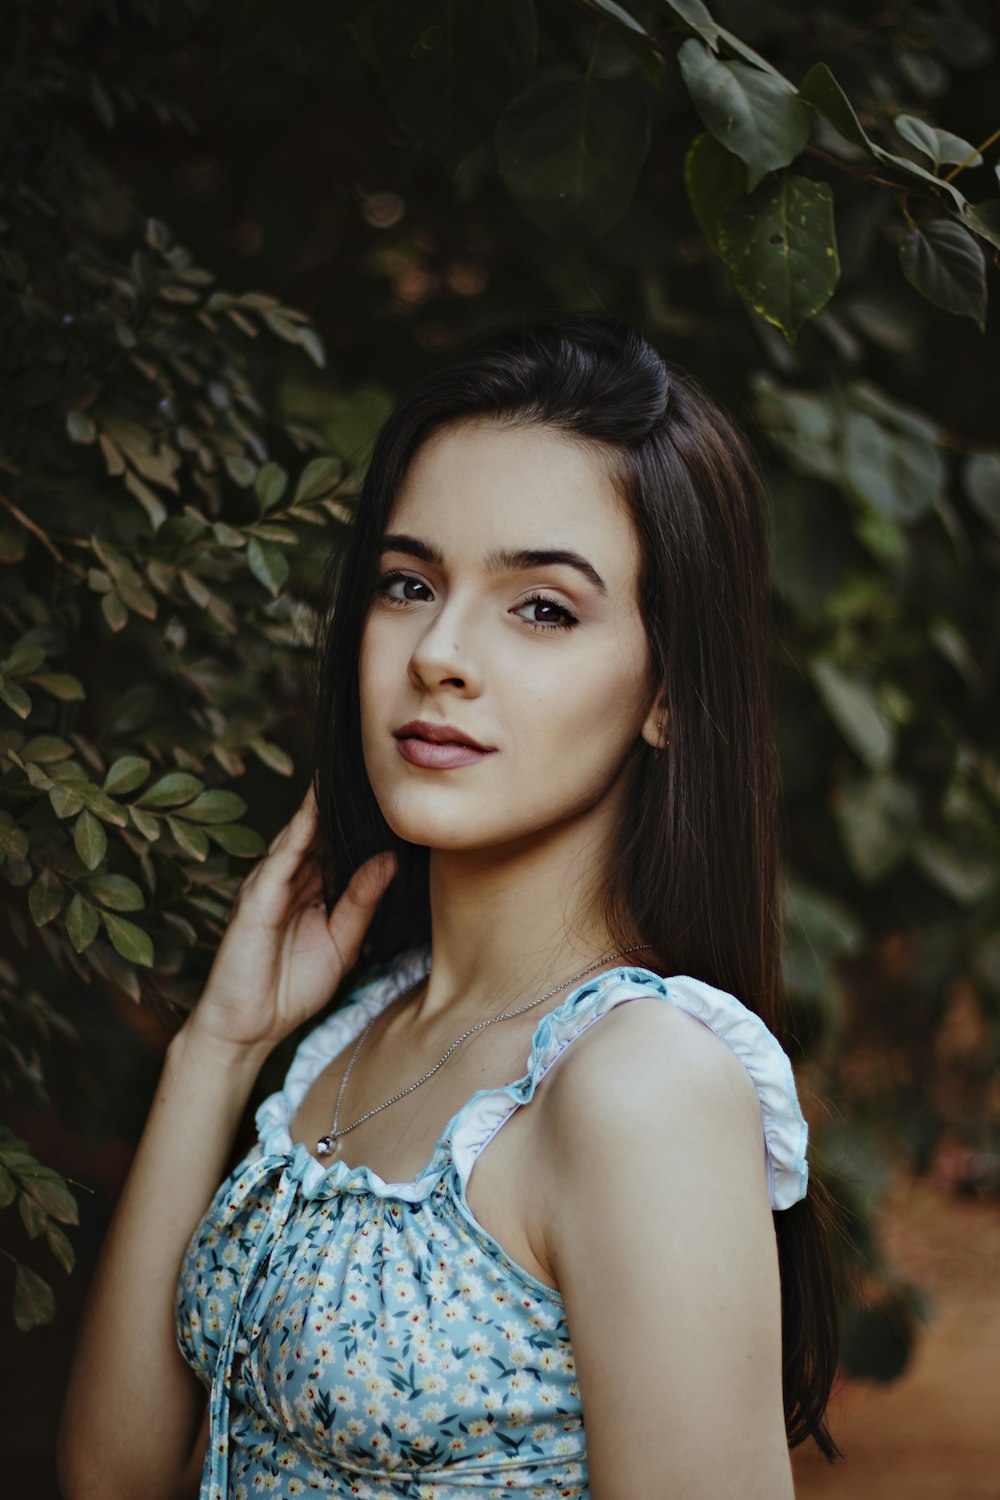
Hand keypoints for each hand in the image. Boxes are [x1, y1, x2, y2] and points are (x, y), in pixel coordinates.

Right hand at [181, 783, 395, 1057]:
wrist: (247, 1029)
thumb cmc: (290, 989)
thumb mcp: (341, 943)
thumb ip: (363, 901)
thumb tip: (390, 859)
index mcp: (312, 889)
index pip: (339, 843)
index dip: (363, 820)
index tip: (392, 792)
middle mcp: (290, 879)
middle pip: (321, 830)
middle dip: (345, 801)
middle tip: (376, 767)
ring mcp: (270, 884)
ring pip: (300, 833)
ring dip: (322, 804)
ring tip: (351, 771)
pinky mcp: (256, 897)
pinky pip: (281, 857)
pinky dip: (298, 831)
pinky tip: (316, 809)